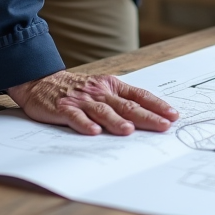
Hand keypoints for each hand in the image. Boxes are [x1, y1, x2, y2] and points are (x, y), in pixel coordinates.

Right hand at [7, 71, 178, 135]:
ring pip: (103, 111)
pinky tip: (93, 132)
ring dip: (116, 121)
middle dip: (147, 116)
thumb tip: (147, 118)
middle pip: (127, 105)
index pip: (139, 95)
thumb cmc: (78, 90)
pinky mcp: (64, 108)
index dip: (157, 105)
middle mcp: (100, 92)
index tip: (173, 115)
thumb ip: (121, 102)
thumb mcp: (103, 89)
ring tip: (129, 130)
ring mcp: (82, 100)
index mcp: (112, 86)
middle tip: (163, 125)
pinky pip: (75, 117)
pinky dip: (85, 124)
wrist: (41, 82)